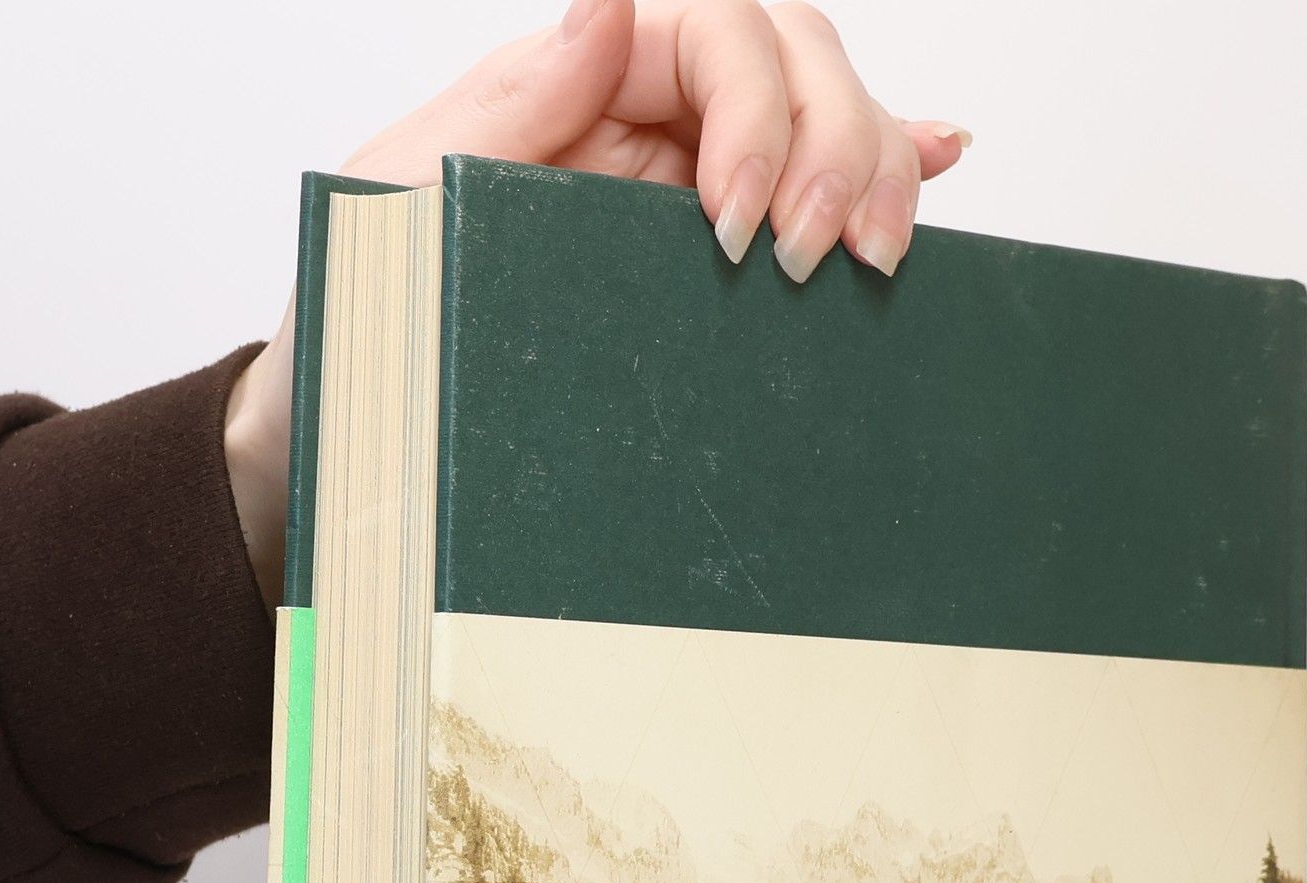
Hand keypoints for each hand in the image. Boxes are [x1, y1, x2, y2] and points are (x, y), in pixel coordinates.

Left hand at [226, 0, 970, 603]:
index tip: (735, 222)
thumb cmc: (373, 308)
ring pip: (832, 119)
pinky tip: (942, 161)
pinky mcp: (719, 255)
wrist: (364, 418)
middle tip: (821, 258)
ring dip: (881, 167)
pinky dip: (892, 165)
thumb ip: (518, 103)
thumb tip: (613, 3)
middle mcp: (650, 115)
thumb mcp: (416, 194)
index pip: (718, 28)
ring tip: (881, 258)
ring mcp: (694, 180)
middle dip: (836, 146)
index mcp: (583, 80)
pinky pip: (821, 186)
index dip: (756, 110)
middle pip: (796, 60)